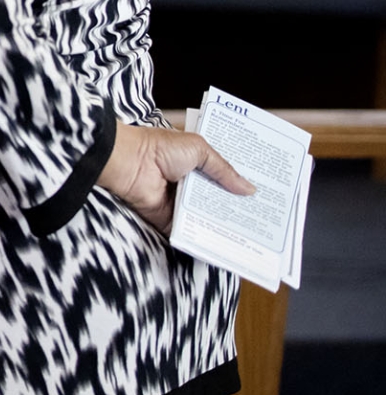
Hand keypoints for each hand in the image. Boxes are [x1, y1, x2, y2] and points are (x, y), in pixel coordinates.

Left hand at [98, 122, 255, 233]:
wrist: (126, 162)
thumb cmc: (157, 148)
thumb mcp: (199, 150)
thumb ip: (224, 170)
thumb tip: (249, 189)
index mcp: (195, 162)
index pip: (223, 176)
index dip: (241, 185)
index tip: (266, 196)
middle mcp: (189, 184)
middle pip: (219, 200)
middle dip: (239, 209)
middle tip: (267, 221)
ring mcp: (180, 203)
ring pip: (208, 218)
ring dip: (227, 226)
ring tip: (257, 237)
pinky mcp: (170, 221)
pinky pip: (191, 232)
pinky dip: (206, 238)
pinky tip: (230, 246)